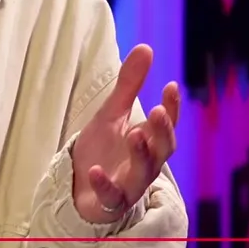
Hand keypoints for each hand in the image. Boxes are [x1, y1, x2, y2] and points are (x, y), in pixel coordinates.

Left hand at [70, 44, 179, 223]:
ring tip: (134, 134)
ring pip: (143, 173)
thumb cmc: (102, 148)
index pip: (166, 124)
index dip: (171, 108)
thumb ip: (129, 84)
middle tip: (157, 111)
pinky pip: (111, 196)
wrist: (76, 183)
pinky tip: (96, 171)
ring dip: (141, 155)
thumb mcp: (112, 112)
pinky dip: (104, 185)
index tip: (170, 86)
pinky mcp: (110, 201)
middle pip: (162, 149)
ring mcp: (129, 184)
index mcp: (148, 140)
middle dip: (162, 131)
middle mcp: (145, 163)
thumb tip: (146, 47)